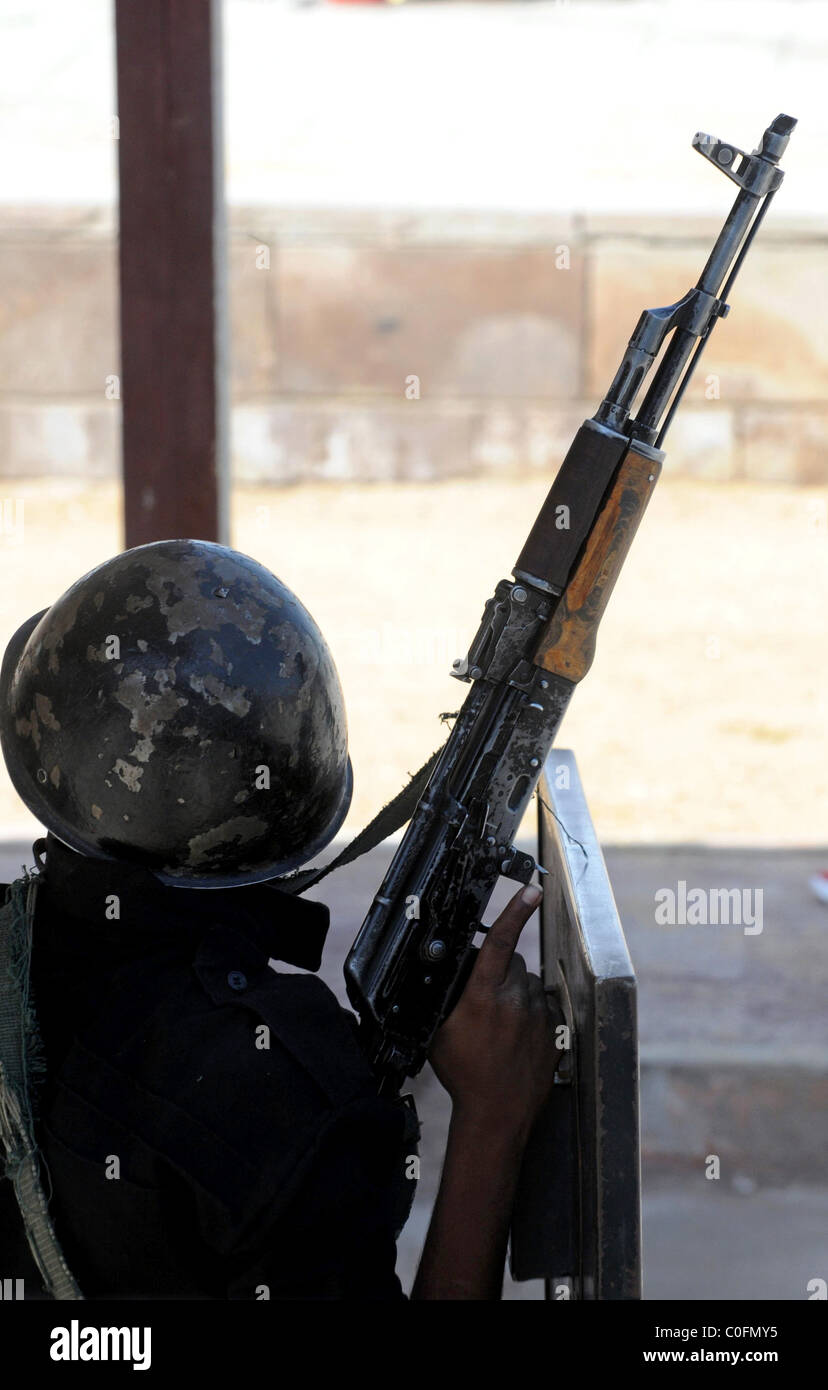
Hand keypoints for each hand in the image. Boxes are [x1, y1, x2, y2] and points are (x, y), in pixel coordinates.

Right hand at [428, 885, 560, 1140]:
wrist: (497, 1114)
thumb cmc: (465, 1074)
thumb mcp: (440, 1031)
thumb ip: (447, 998)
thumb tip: (449, 975)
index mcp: (483, 995)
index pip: (500, 943)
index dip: (515, 912)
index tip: (530, 890)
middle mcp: (515, 1001)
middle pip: (514, 965)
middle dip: (501, 973)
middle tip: (485, 1003)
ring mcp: (539, 1017)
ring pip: (529, 987)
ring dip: (516, 996)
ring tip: (501, 1029)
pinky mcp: (555, 1032)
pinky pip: (543, 1009)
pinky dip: (532, 1016)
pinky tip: (517, 1039)